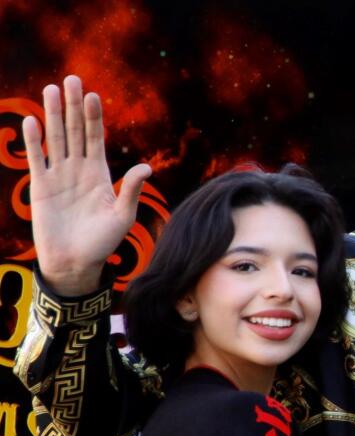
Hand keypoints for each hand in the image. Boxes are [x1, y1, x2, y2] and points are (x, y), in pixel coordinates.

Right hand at [22, 75, 151, 295]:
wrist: (76, 262)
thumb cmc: (103, 242)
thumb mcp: (122, 216)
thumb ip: (131, 190)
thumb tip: (146, 167)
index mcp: (100, 173)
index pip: (97, 138)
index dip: (95, 117)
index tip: (93, 95)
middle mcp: (79, 169)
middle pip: (76, 131)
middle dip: (74, 106)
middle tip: (71, 79)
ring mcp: (59, 176)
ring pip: (56, 139)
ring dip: (54, 115)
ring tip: (51, 90)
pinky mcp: (41, 186)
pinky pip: (38, 159)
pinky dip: (35, 141)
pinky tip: (32, 121)